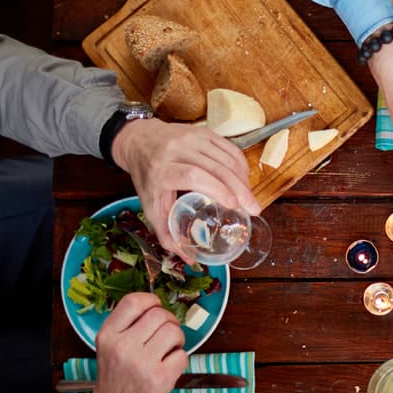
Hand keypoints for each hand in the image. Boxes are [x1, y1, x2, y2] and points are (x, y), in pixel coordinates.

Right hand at [87, 293, 187, 392]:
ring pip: (174, 332)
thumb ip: (128, 327)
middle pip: (160, 315)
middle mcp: (123, 346)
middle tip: (167, 336)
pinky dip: (180, 361)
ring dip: (177, 340)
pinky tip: (168, 369)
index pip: (134, 301)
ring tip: (168, 352)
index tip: (157, 308)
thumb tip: (158, 307)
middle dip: (170, 323)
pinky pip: (182, 356)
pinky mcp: (160, 378)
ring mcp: (142, 362)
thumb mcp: (109, 348)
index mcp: (108, 335)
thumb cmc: (116, 380)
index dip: (152, 301)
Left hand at [112, 118, 258, 254]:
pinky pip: (230, 148)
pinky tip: (244, 181)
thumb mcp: (150, 204)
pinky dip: (242, 166)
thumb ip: (166, 233)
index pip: (194, 175)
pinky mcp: (204, 132)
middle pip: (217, 168)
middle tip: (254, 209)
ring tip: (250, 198)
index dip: (217, 189)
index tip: (233, 205)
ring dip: (244, 180)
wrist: (138, 140)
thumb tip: (188, 260)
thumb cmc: (147, 176)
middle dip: (240, 189)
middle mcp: (177, 149)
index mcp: (162, 168)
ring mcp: (192, 137)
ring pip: (227, 158)